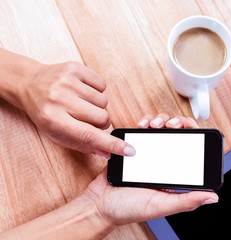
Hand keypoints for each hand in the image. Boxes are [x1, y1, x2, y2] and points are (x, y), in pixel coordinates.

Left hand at [18, 61, 133, 157]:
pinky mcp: (75, 68)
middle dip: (101, 123)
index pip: (90, 135)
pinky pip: (102, 84)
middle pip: (102, 117)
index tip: (129, 150)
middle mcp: (59, 99)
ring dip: (97, 106)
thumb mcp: (57, 134)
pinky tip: (83, 91)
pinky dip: (97, 91)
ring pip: (104, 101)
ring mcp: (68, 81)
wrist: (28, 83)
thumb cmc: (44, 112)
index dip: (113, 145)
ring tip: (82, 103)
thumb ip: (83, 145)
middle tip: (89, 120)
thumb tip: (108, 153)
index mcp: (53, 119)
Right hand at [84, 114, 218, 225]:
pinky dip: (145, 122)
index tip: (191, 128)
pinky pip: (143, 130)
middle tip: (172, 125)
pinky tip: (142, 125)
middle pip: (178, 134)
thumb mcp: (161, 206)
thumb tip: (213, 197)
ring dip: (161, 120)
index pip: (191, 150)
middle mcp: (163, 162)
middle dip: (177, 123)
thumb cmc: (128, 209)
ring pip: (161, 128)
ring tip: (155, 125)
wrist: (98, 204)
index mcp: (174, 175)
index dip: (194, 135)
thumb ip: (186, 201)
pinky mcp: (133, 147)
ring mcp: (148, 153)